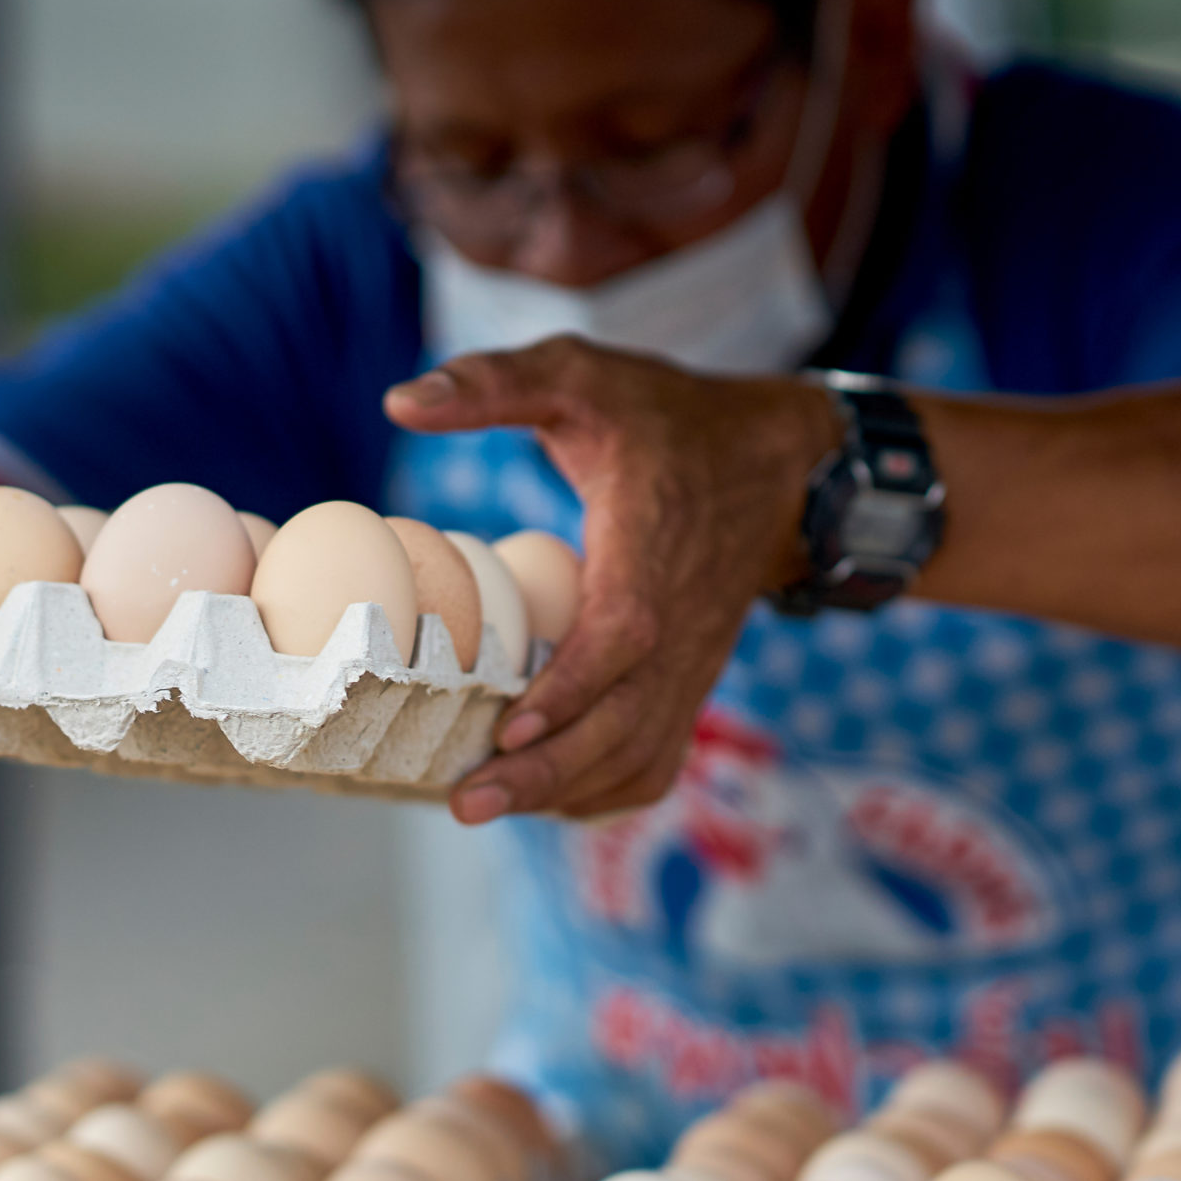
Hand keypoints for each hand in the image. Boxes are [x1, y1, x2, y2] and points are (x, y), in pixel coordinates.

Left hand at [385, 337, 842, 822]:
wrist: (779, 467)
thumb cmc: (668, 419)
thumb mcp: (582, 375)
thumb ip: (495, 383)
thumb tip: (400, 401)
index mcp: (652, 547)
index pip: (623, 634)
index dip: (570, 688)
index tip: (508, 727)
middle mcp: (681, 621)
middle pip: (625, 720)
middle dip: (548, 770)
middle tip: (467, 802)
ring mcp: (691, 662)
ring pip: (641, 751)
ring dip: (567, 790)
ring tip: (486, 805)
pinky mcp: (690, 684)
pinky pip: (658, 757)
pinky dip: (607, 791)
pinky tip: (546, 800)